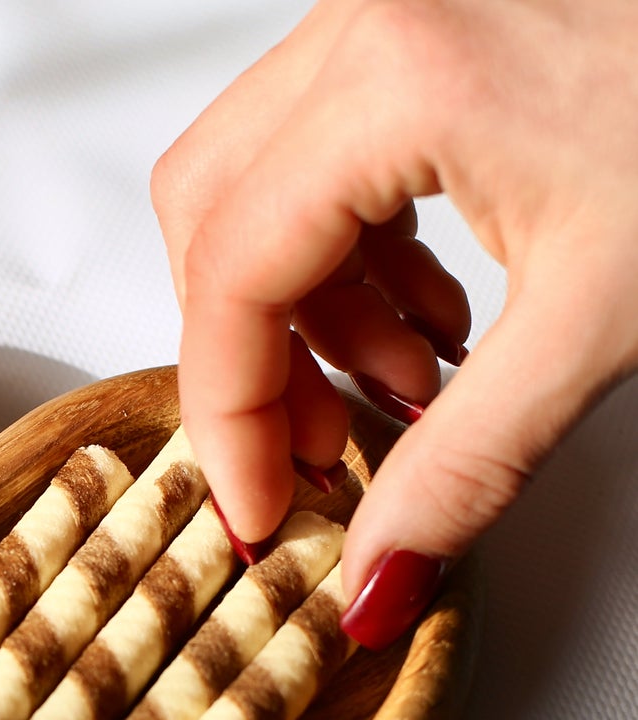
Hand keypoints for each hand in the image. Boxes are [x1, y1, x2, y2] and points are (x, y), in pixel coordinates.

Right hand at [151, 0, 637, 646]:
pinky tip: (433, 315)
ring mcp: (392, 17)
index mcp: (400, 78)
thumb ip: (467, 465)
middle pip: (209, 223)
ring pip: (258, 190)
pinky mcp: (429, 33)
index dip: (230, 421)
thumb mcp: (604, 319)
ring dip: (305, 315)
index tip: (261, 509)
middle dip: (249, 363)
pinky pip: (324, 158)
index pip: (230, 279)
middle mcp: (370, 22)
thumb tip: (373, 574)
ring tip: (404, 386)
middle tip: (315, 452)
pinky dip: (351, 259)